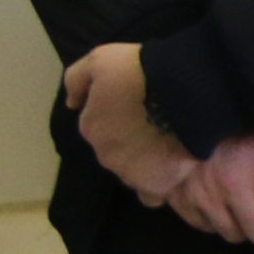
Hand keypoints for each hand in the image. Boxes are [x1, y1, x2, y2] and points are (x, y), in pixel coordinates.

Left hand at [65, 40, 194, 205]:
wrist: (182, 91)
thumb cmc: (139, 71)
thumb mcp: (99, 60)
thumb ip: (77, 80)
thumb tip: (72, 103)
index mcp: (90, 127)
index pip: (96, 125)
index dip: (115, 112)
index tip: (135, 101)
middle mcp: (104, 155)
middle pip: (114, 149)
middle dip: (128, 137)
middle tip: (153, 119)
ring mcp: (129, 173)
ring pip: (130, 171)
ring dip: (143, 160)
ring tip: (166, 141)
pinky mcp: (156, 185)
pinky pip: (151, 194)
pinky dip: (156, 184)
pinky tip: (168, 170)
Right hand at [172, 130, 253, 253]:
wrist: (193, 99)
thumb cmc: (248, 118)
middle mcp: (234, 186)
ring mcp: (204, 192)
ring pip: (232, 234)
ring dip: (241, 225)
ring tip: (241, 198)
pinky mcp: (181, 194)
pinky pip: (204, 226)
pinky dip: (214, 220)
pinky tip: (217, 198)